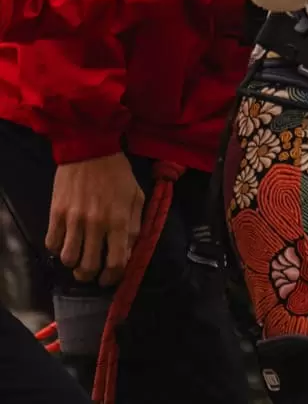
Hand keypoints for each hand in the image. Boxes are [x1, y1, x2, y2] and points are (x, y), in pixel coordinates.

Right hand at [46, 152, 144, 284]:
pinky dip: (57, 248)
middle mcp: (96, 223)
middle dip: (90, 275)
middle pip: (88, 267)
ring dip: (72, 263)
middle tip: (91, 270)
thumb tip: (128, 254)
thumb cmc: (117, 173)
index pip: (115, 263)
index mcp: (119, 220)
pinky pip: (52, 243)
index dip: (112, 277)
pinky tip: (65, 241)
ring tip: (77, 256)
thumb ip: (135, 227)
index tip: (109, 278)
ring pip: (67, 259)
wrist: (91, 148)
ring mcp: (74, 219)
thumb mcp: (136, 196)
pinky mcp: (56, 213)